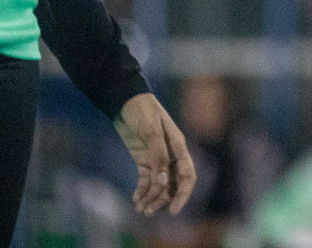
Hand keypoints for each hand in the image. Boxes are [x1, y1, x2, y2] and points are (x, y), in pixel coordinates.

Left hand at [113, 92, 195, 215]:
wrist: (125, 100)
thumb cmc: (142, 111)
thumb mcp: (150, 130)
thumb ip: (158, 156)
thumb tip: (163, 183)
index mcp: (178, 146)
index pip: (187, 176)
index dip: (183, 194)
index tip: (173, 210)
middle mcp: (170, 154)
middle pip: (173, 184)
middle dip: (162, 199)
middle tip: (148, 211)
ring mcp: (157, 157)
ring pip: (159, 184)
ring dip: (151, 198)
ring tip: (139, 209)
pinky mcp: (144, 159)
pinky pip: (146, 180)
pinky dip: (142, 190)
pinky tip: (135, 199)